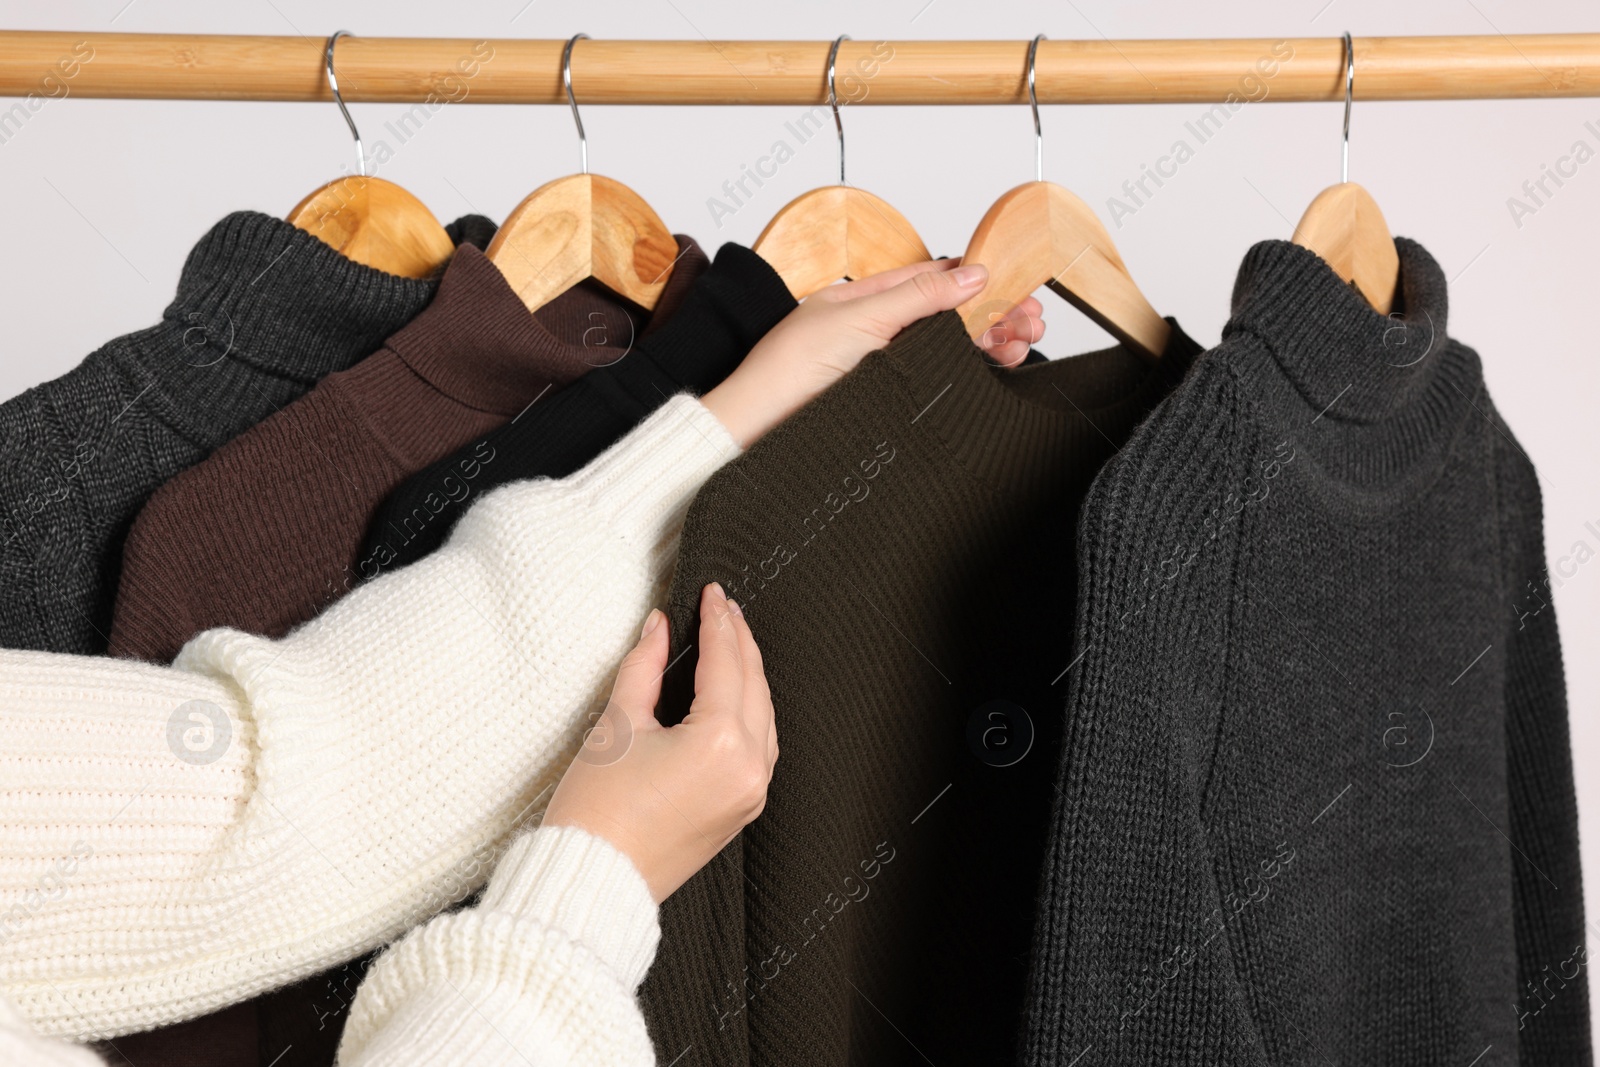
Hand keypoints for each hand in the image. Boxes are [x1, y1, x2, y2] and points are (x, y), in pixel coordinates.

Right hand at [543, 584, 777, 902]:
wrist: (592, 883)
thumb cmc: (595, 812)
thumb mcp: (617, 725)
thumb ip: (644, 667)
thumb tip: (659, 628)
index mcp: (721, 742)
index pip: (727, 662)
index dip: (718, 620)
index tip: (712, 592)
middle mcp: (748, 768)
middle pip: (754, 685)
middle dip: (739, 641)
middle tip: (723, 607)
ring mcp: (751, 793)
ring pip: (764, 716)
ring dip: (749, 676)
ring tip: (730, 641)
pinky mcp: (741, 811)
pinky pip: (760, 748)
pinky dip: (750, 714)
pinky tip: (733, 694)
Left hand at [701, 260, 1045, 446]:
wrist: (759, 432)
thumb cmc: (790, 372)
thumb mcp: (861, 317)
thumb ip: (920, 296)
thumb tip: (972, 273)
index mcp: (864, 302)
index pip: (931, 282)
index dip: (975, 283)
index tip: (1015, 287)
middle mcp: (877, 334)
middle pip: (948, 318)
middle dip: (994, 316)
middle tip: (1033, 322)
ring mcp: (883, 370)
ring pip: (949, 351)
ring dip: (990, 343)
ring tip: (1023, 345)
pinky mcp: (887, 404)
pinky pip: (939, 383)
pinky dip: (971, 375)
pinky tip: (996, 369)